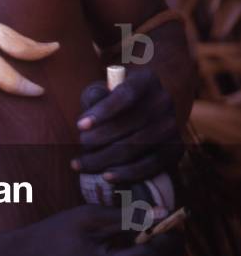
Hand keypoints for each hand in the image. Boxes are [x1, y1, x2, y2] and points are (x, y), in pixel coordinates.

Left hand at [74, 69, 183, 183]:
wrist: (149, 105)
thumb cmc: (117, 97)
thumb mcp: (105, 87)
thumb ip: (95, 96)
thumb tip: (89, 114)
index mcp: (146, 80)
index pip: (126, 94)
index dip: (103, 111)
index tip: (79, 125)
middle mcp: (164, 100)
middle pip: (130, 124)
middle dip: (99, 138)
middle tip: (79, 145)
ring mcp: (172, 125)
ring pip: (137, 146)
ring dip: (106, 158)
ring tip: (83, 164)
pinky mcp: (175, 148)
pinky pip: (151, 165)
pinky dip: (127, 173)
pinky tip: (106, 176)